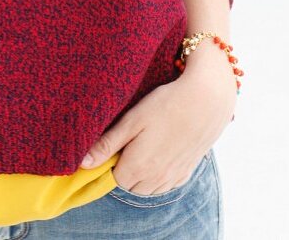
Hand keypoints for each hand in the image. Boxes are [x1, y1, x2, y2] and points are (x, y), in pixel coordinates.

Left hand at [79, 56, 236, 195]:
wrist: (206, 101)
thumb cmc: (164, 106)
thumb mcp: (131, 121)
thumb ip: (107, 145)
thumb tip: (83, 165)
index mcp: (138, 167)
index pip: (113, 179)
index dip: (110, 161)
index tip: (115, 140)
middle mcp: (156, 179)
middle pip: (130, 185)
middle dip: (125, 168)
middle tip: (129, 139)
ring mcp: (173, 178)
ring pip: (148, 187)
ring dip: (141, 173)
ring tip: (145, 142)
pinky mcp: (187, 172)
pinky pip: (166, 183)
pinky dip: (159, 174)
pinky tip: (161, 150)